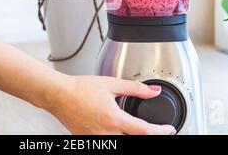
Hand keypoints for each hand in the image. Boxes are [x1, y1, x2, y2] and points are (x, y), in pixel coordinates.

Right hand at [49, 76, 176, 134]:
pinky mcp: (88, 140)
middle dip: (147, 136)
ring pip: (120, 142)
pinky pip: (107, 142)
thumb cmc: (80, 88)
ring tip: (135, 128)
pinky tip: (115, 128)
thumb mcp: (111, 84)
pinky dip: (115, 136)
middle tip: (156, 130)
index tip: (169, 129)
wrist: (58, 94)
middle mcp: (106, 133)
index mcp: (114, 118)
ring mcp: (97, 139)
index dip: (161, 131)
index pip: (144, 131)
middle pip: (133, 140)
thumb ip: (135, 88)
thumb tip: (153, 91)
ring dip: (130, 135)